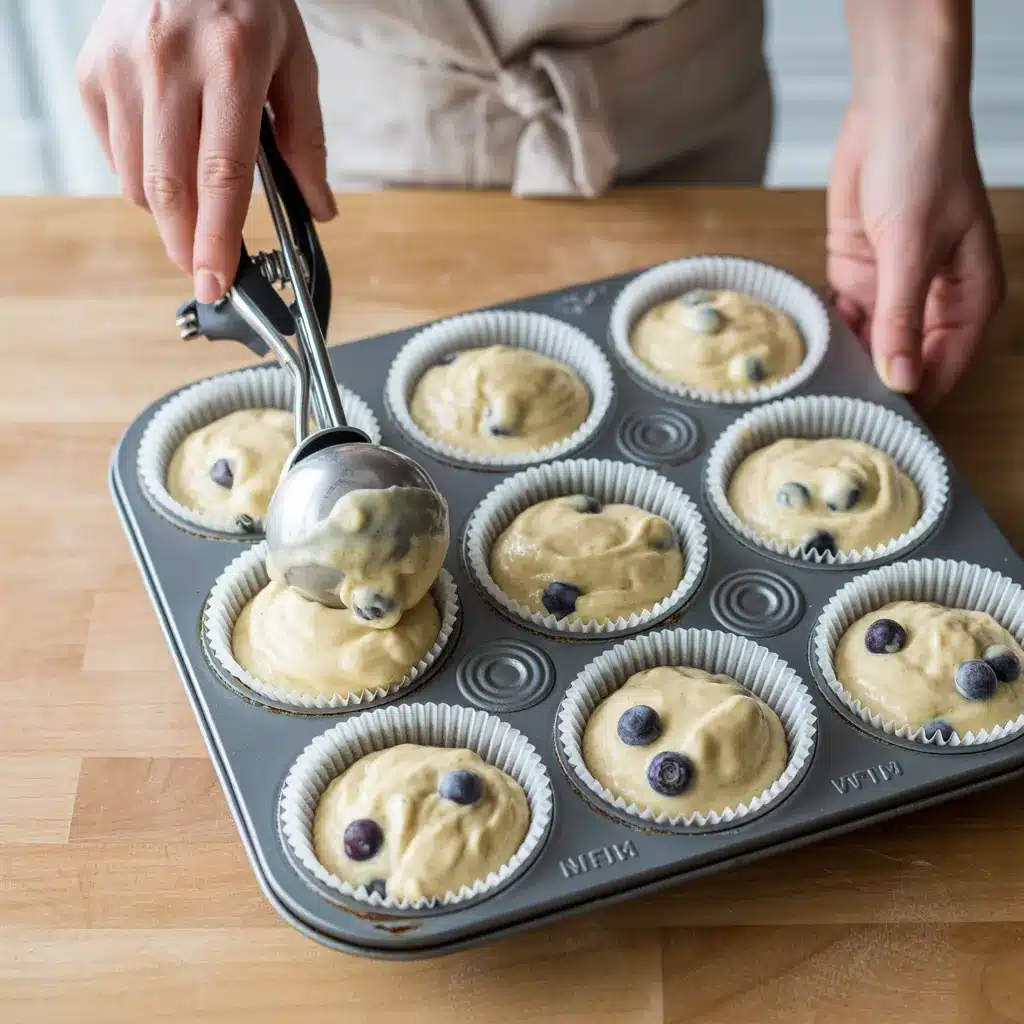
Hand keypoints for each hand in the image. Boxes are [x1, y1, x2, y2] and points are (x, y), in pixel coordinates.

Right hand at [77, 0, 336, 303]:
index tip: (217, 282)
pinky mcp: (93, 71)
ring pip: (138, 180)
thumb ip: (307, 141)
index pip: (221, 177)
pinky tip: (170, 164)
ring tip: (196, 215)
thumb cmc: (249, 2)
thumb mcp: (296, 62)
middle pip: (171, 189)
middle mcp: (169, 66)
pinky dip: (142, 178)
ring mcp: (122, 67)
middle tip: (206, 275)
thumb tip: (319, 209)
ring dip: (168, 216)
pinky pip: (115, 154)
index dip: (217, 240)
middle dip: (187, 246)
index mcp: (232, 65)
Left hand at [826, 104, 1003, 407]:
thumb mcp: (911, 250)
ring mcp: (892, 287)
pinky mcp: (858, 272)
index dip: (917, 399)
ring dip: (847, 362)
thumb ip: (901, 319)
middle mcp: (931, 299)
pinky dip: (828, 332)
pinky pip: (842, 317)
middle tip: (840, 418)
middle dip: (876, 385)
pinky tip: (807, 355)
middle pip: (905, 360)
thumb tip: (900, 379)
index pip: (944, 366)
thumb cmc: (923, 167)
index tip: (884, 430)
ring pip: (870, 342)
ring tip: (817, 394)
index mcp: (968, 297)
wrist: (891, 112)